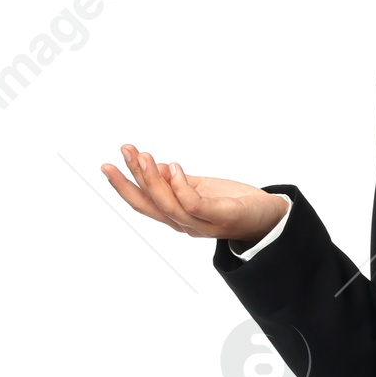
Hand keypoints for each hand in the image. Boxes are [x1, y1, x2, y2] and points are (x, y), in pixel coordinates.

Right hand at [100, 145, 287, 246]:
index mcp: (176, 216)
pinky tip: (174, 167)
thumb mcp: (199, 187)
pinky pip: (193, 205)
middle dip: (133, 178)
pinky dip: (180, 187)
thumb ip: (175, 181)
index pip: (143, 203)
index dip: (123, 186)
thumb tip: (154, 166)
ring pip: (168, 205)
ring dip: (153, 180)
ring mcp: (202, 224)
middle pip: (151, 205)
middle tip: (125, 152)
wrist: (268, 216)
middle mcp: (185, 224)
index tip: (107, 164)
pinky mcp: (220, 218)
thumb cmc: (232, 202)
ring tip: (145, 155)